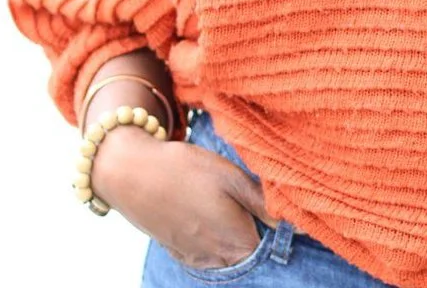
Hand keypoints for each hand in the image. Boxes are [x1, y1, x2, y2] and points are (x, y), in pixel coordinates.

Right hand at [91, 125, 279, 269]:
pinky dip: (215, 243)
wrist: (132, 174)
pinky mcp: (177, 250)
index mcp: (236, 238)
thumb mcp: (230, 176)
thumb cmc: (185, 170)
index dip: (278, 230)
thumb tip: (294, 221)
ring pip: (227, 257)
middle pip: (248, 255)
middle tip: (255, 207)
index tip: (280, 210)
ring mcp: (194, 256)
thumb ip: (261, 201)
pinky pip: (206, 255)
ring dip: (236, 241)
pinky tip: (211, 220)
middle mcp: (216, 255)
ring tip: (232, 211)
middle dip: (258, 237)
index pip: (270, 248)